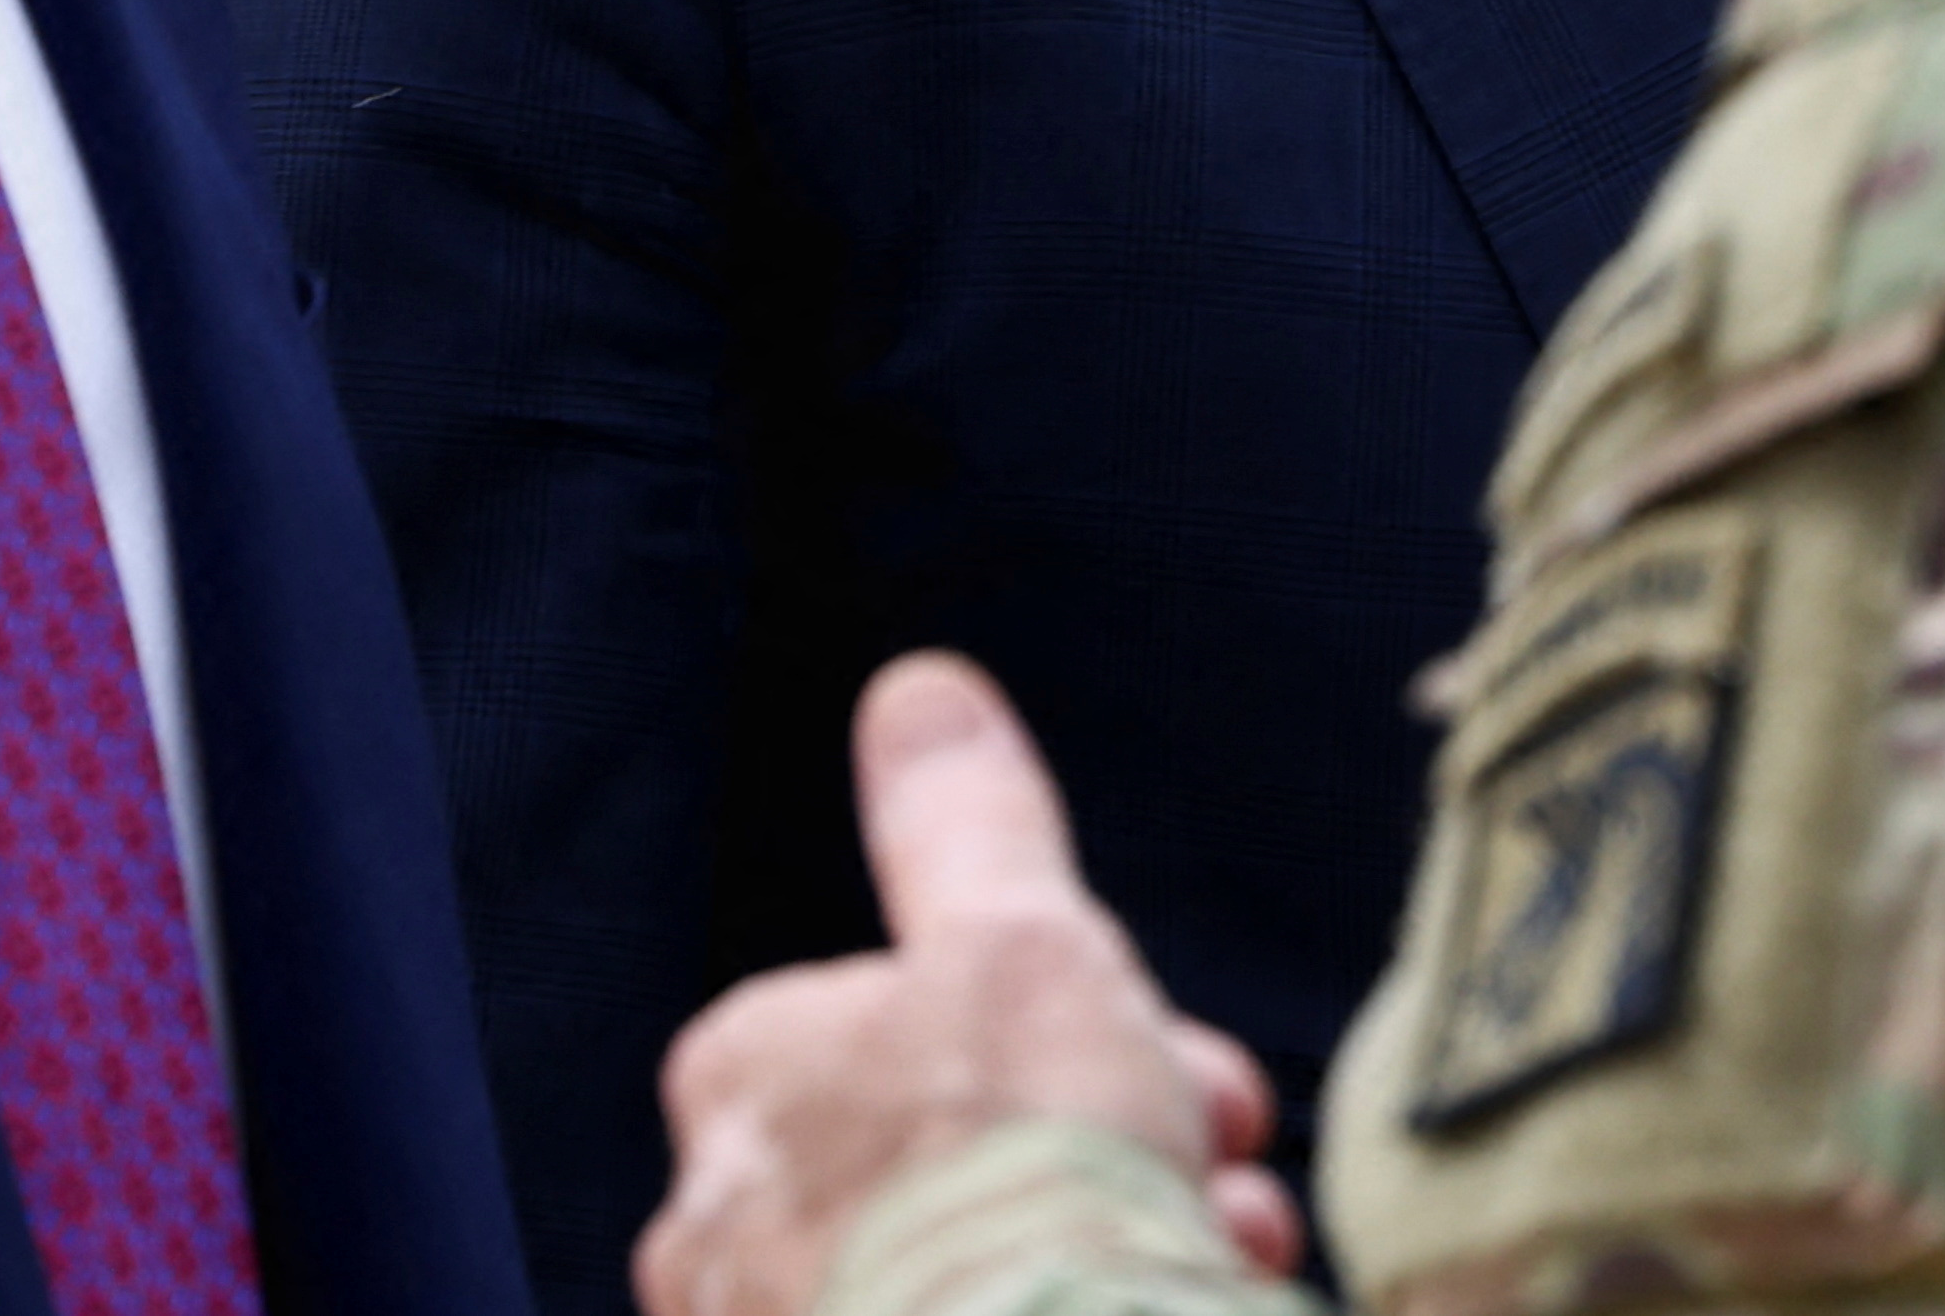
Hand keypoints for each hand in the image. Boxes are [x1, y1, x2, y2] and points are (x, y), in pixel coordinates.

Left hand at [635, 654, 1312, 1315]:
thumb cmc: (1020, 1169)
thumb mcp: (1019, 941)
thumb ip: (966, 822)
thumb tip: (917, 692)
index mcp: (745, 1074)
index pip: (918, 1019)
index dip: (1076, 1020)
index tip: (1173, 1049)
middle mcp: (720, 1228)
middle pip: (951, 1152)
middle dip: (1106, 1146)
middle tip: (1220, 1157)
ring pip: (969, 1265)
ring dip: (1110, 1240)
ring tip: (1224, 1250)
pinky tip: (1167, 1311)